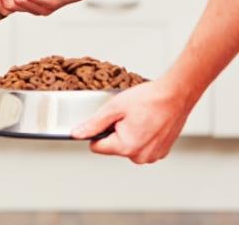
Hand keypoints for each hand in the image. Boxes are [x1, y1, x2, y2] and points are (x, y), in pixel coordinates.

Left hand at [71, 78, 194, 163]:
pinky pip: (142, 146)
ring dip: (129, 134)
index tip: (107, 120)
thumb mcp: (114, 108)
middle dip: (115, 132)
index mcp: (126, 147)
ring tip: (139, 118)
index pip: (97, 147)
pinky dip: (142, 136)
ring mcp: (152, 156)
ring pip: (128, 147)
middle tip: (126, 116)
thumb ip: (94, 123)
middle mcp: (140, 157)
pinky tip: (148, 122)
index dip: (97, 132)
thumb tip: (77, 134)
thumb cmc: (148, 99)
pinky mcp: (161, 152)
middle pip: (113, 147)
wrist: (176, 95)